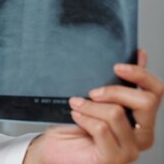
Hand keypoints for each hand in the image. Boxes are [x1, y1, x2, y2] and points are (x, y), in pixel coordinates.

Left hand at [24, 49, 163, 163]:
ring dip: (90, 106)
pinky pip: (102, 128)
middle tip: (91, 92)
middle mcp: (141, 135)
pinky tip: (77, 118)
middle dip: (113, 91)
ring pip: (117, 113)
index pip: (156, 92)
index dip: (140, 75)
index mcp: (141, 118)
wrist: (54, 145)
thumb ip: (119, 80)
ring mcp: (130, 150)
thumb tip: (140, 54)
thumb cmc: (75, 123)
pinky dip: (84, 118)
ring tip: (77, 106)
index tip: (118, 66)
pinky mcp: (113, 158)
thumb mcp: (98, 97)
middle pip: (145, 102)